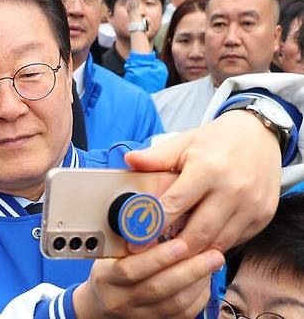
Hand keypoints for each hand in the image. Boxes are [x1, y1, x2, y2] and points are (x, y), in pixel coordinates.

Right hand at [73, 239, 223, 317]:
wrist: (99, 305)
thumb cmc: (108, 272)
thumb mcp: (110, 254)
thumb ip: (131, 242)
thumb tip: (159, 220)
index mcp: (106, 278)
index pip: (130, 270)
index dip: (157, 258)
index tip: (181, 244)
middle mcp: (120, 300)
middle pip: (158, 288)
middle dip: (190, 270)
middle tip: (213, 254)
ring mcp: (138, 316)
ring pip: (174, 304)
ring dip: (198, 282)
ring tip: (213, 263)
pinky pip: (182, 314)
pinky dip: (198, 297)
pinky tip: (205, 280)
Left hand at [125, 110, 281, 253]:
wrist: (260, 134)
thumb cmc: (216, 140)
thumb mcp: (184, 142)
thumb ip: (156, 157)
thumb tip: (128, 160)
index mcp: (207, 169)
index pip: (175, 205)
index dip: (153, 226)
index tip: (136, 241)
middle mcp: (232, 189)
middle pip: (197, 233)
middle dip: (172, 249)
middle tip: (152, 256)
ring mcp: (251, 204)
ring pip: (217, 243)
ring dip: (194, 253)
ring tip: (173, 254)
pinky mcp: (264, 215)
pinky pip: (235, 240)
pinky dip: (216, 246)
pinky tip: (199, 245)